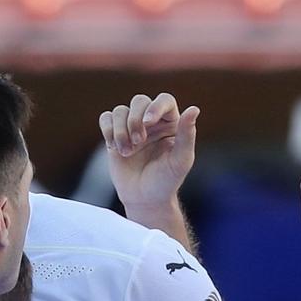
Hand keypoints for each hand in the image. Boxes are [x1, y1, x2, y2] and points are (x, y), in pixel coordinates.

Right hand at [100, 92, 198, 219]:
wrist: (145, 199)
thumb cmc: (166, 181)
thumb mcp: (180, 161)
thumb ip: (187, 135)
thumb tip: (194, 108)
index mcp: (171, 123)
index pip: (164, 100)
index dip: (154, 107)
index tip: (148, 123)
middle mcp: (151, 121)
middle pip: (139, 101)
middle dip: (135, 121)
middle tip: (138, 142)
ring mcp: (131, 127)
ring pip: (120, 110)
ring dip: (121, 130)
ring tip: (126, 152)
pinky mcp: (114, 134)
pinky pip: (106, 118)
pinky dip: (108, 130)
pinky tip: (115, 148)